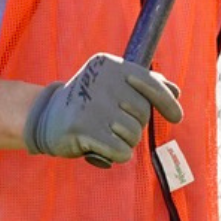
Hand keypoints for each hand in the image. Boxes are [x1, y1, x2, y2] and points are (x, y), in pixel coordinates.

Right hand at [23, 53, 182, 164]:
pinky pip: (121, 150)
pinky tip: (100, 149)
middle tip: (112, 126)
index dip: (166, 102)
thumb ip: (143, 85)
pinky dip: (116, 155)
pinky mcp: (83, 127)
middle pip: (143, 113)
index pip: (150, 83)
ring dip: (124, 142)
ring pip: (133, 134)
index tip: (177, 118)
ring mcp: (92, 103)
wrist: (44, 117)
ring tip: (104, 135)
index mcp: (111, 66)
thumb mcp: (112, 86)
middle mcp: (103, 80)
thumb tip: (175, 90)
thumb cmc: (89, 103)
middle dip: (134, 126)